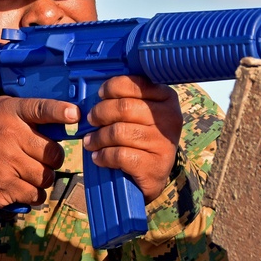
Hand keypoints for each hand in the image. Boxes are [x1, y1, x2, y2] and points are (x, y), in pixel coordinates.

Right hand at [0, 96, 78, 210]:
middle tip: (38, 158)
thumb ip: (26, 112)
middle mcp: (9, 136)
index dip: (59, 111)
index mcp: (10, 113)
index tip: (74, 114)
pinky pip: (36, 195)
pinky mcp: (5, 188)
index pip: (40, 109)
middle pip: (54, 153)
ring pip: (47, 177)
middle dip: (51, 159)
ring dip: (42, 179)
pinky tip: (20, 187)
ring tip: (25, 173)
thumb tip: (65, 117)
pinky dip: (33, 195)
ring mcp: (6, 163)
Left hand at [83, 75, 182, 202]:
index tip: (100, 94)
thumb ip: (125, 99)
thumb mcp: (140, 115)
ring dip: (98, 137)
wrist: (153, 176)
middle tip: (91, 120)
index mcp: (167, 99)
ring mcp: (164, 143)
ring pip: (119, 132)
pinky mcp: (154, 165)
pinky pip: (119, 155)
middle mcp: (170, 118)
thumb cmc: (141, 139)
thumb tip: (95, 94)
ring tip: (90, 142)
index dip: (112, 87)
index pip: (136, 84)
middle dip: (100, 113)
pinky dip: (103, 156)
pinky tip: (98, 157)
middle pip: (124, 108)